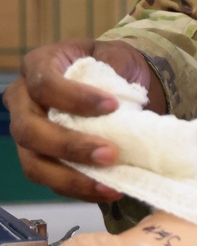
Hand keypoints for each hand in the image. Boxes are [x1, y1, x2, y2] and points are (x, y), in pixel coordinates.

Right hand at [3, 39, 164, 202]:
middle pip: (29, 130)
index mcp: (38, 65)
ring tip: (109, 185)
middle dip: (70, 146)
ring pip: (33, 164)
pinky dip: (79, 190)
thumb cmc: (111, 64)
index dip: (75, 98)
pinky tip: (108, 191)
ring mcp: (27, 133)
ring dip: (71, 178)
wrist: (114, 83)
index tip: (113, 106)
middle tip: (110, 154)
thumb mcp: (116, 54)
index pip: (44, 84)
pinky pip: (50, 181)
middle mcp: (22, 100)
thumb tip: (124, 97)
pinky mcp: (40, 159)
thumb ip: (117, 68)